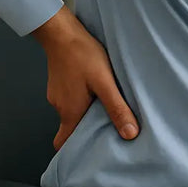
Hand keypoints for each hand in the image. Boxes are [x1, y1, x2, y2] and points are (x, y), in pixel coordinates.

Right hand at [32, 6, 138, 149]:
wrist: (61, 31)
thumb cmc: (82, 54)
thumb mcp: (105, 82)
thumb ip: (117, 107)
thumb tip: (130, 134)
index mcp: (70, 112)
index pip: (64, 143)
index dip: (75, 152)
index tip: (90, 155)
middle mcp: (60, 106)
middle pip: (71, 128)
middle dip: (88, 132)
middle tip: (108, 130)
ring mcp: (58, 94)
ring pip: (73, 111)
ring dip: (88, 112)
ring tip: (107, 106)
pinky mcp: (60, 82)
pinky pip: (71, 97)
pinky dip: (83, 98)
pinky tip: (96, 89)